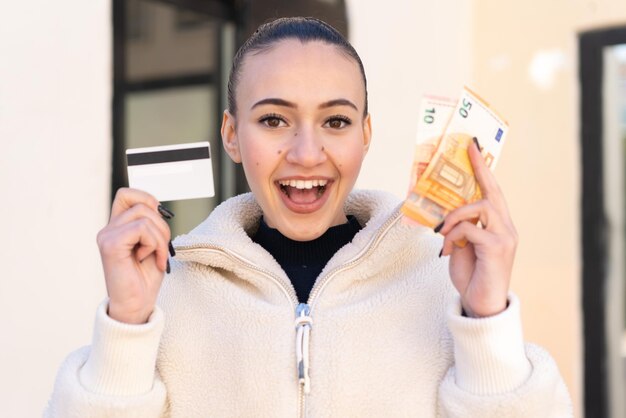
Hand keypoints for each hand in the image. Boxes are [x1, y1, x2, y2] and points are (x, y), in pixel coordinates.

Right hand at [96, 188, 170, 323]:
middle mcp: (108, 229)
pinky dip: (155, 244)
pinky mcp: (110, 245)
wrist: (136, 305)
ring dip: (160, 237)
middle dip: (161, 224)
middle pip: (141, 202)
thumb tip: (157, 206)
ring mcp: (107, 236)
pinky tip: (148, 259)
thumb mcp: (153, 244)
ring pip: (144, 216)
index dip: (147, 199)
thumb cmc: (145, 278)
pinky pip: (142, 229)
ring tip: (156, 256)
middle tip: (161, 247)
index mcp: (118, 227)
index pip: (127, 194)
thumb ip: (151, 224)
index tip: (159, 222)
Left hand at [437, 140, 517, 317]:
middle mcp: (506, 228)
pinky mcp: (498, 248)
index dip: (483, 170)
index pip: (492, 193)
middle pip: (493, 192)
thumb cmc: (472, 277)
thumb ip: (460, 228)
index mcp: (498, 226)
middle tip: (468, 149)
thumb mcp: (462, 247)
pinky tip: (447, 248)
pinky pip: (470, 228)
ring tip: (443, 233)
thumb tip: (446, 212)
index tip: (474, 148)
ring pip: (480, 207)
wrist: (481, 305)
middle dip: (480, 169)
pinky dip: (454, 234)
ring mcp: (505, 237)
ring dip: (455, 216)